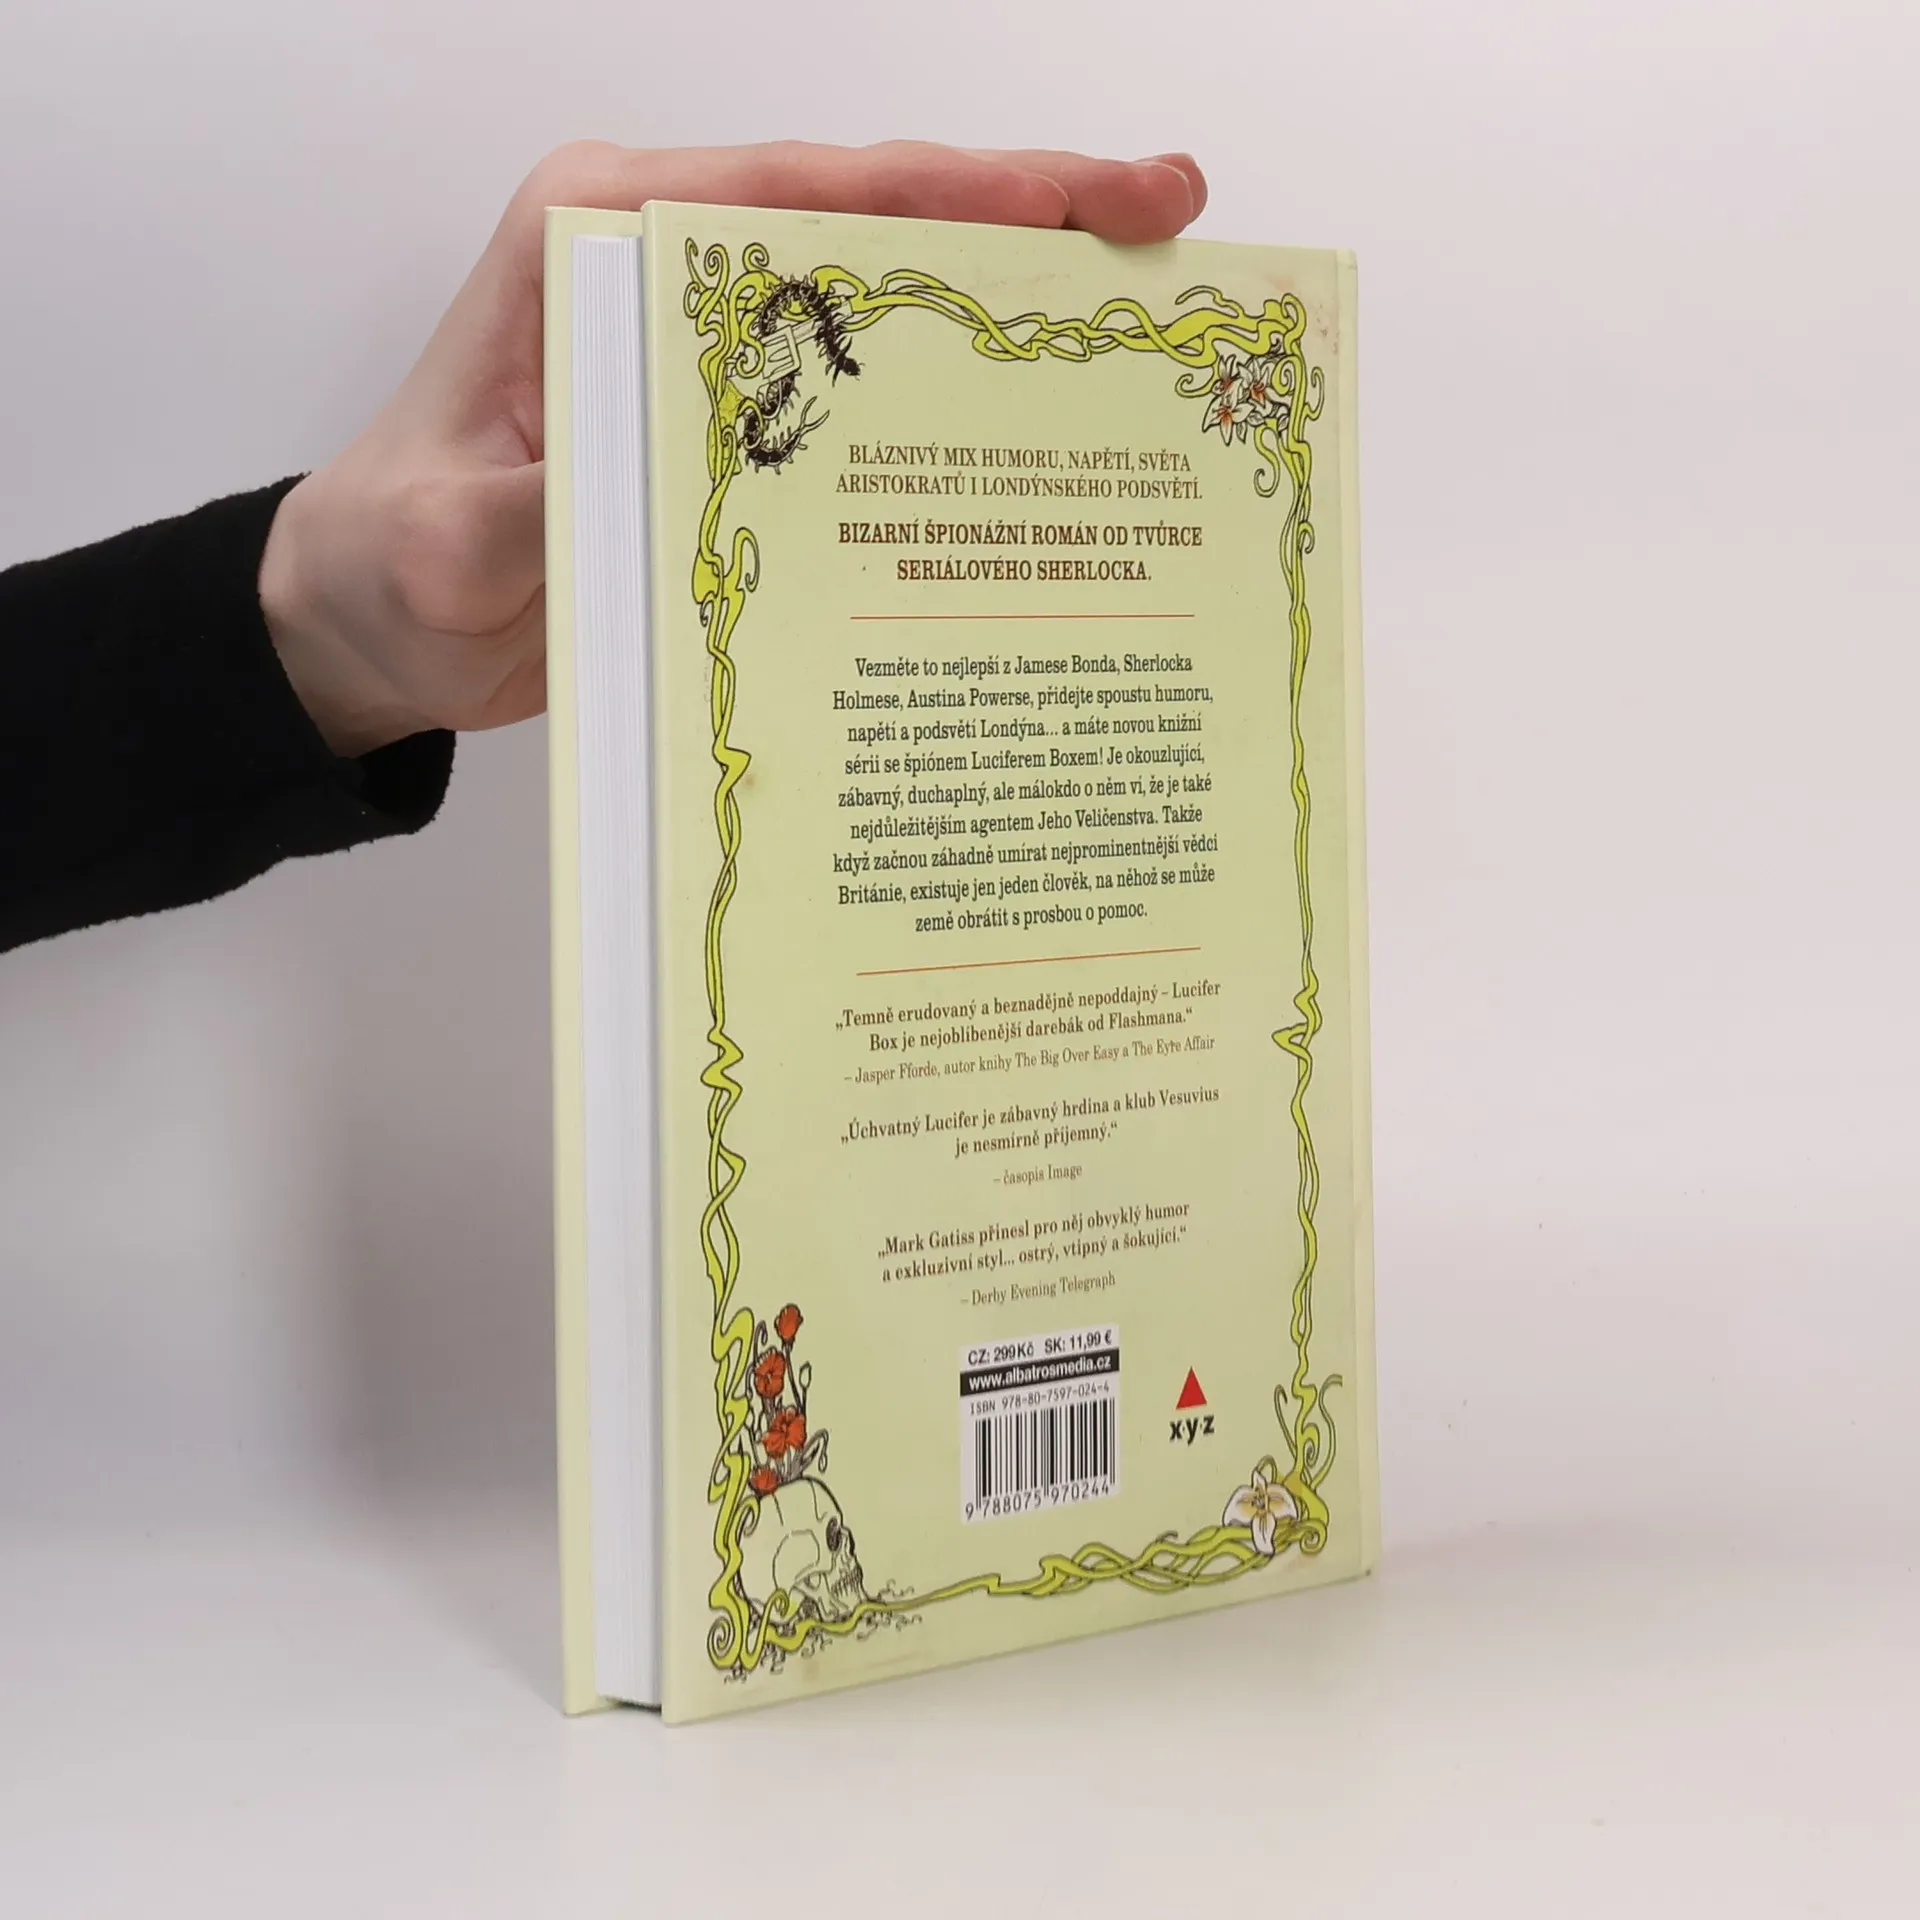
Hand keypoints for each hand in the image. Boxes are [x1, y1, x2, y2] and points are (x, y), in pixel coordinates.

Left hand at [258, 140, 1208, 757]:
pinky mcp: (730, 435)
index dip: (954, 192)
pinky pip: (858, 410)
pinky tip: (1039, 447)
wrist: (370, 629)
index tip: (1087, 197)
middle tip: (1171, 221)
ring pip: (883, 310)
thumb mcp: (445, 539)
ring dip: (1010, 315)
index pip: (801, 194)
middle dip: (1027, 224)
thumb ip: (540, 501)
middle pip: (870, 227)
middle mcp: (669, 276)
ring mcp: (709, 356)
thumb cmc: (389, 558)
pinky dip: (949, 418)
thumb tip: (632, 476)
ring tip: (1147, 325)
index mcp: (601, 240)